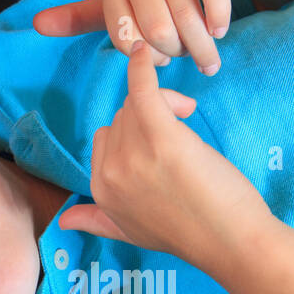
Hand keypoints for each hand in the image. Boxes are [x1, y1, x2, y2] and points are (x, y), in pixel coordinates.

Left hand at [33, 0, 236, 74]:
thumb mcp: (115, 3)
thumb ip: (80, 18)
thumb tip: (36, 25)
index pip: (126, 41)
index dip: (147, 58)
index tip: (160, 60)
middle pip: (158, 32)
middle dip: (178, 53)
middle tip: (189, 56)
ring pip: (187, 18)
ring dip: (202, 46)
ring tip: (208, 58)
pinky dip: (219, 18)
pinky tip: (220, 29)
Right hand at [58, 42, 272, 265]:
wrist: (231, 242)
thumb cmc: (190, 235)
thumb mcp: (130, 231)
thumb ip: (94, 221)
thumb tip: (62, 222)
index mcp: (99, 189)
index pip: (103, 138)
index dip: (133, 136)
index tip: (161, 146)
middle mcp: (109, 171)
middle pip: (119, 120)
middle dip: (149, 118)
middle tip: (182, 130)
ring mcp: (132, 154)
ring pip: (134, 107)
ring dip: (162, 102)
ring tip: (188, 115)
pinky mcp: (160, 136)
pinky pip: (141, 91)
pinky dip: (141, 68)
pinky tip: (143, 51)